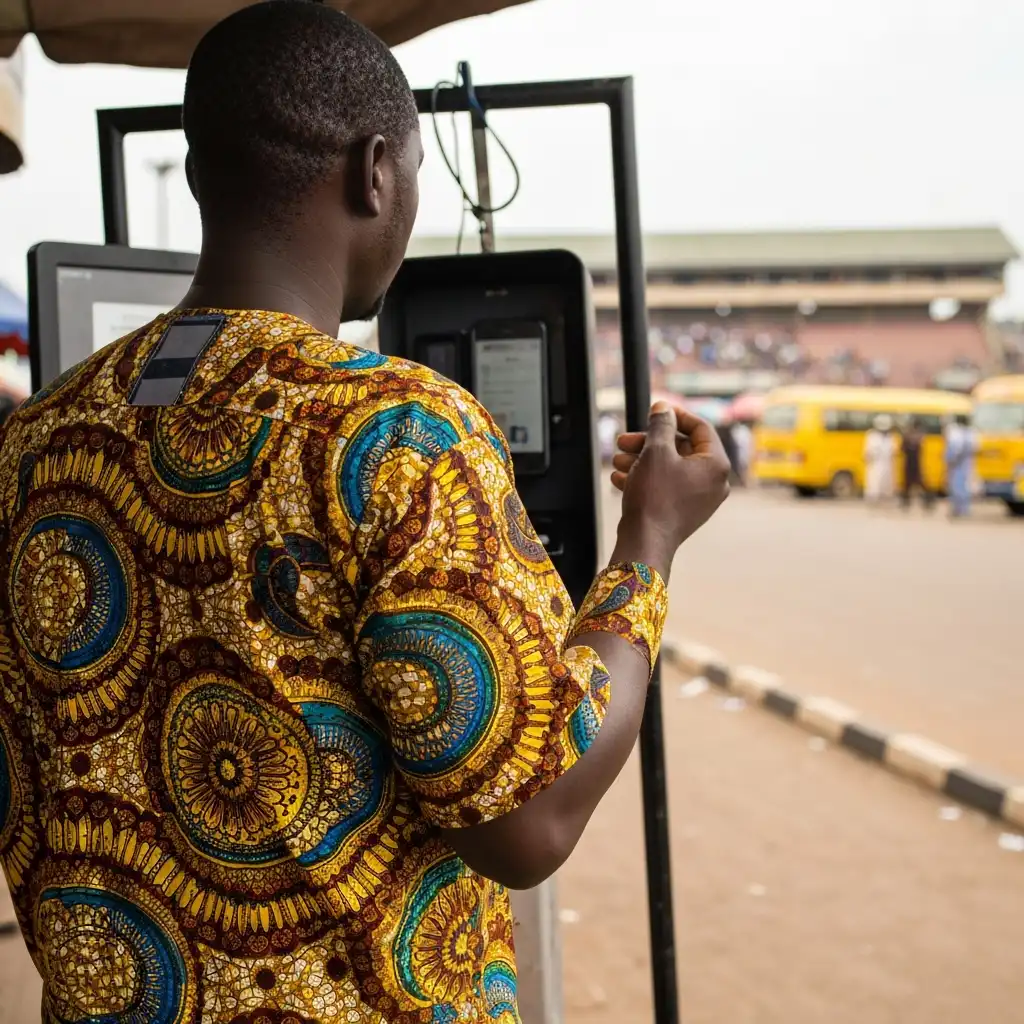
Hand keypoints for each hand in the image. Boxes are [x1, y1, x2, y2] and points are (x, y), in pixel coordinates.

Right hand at [611, 402, 730, 570]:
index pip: (700, 428)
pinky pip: (666, 486)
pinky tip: (621, 477)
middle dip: (649, 442)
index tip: (655, 411)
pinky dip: (645, 478)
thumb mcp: (656, 451)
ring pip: (669, 468)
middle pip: (681, 448)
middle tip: (625, 440)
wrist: (645, 542)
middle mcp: (714, 482)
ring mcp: (700, 499)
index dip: (675, 415)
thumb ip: (661, 425)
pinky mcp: (683, 512)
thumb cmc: (654, 496)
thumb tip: (663, 408)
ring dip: (642, 460)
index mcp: (716, 464)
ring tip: (618, 460)